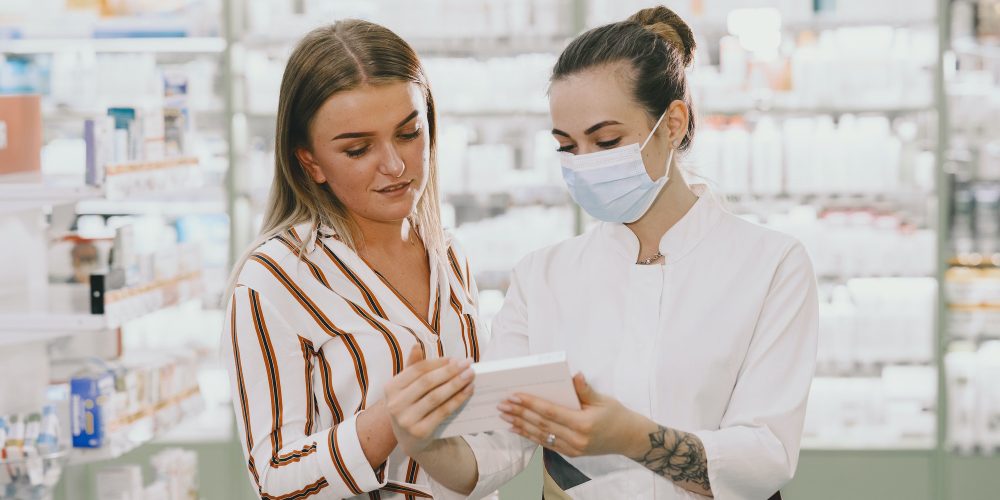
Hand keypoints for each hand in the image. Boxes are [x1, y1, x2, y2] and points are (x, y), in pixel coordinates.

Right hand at [384, 346, 474, 455]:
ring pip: (436, 397)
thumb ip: (413, 367)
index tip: (455, 358)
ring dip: (456, 384)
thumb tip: (416, 345)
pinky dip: (457, 399)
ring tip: (470, 375)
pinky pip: (443, 411)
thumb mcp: (407, 388)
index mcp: (391, 388)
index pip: (417, 370)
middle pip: (427, 382)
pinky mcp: (420, 432)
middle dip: (450, 371)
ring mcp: (406, 420)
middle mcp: (395, 404)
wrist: (410, 440)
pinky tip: (468, 390)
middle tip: (468, 363)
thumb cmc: (411, 407)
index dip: (437, 363)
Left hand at [499, 373, 645, 457]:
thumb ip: (585, 389)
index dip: (531, 404)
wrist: (628, 438)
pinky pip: (546, 443)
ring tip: (505, 415)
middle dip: (520, 414)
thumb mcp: (603, 399)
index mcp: (583, 423)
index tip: (515, 396)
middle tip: (503, 404)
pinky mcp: (570, 453)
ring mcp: (572, 449)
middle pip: (542, 425)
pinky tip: (517, 429)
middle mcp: (576, 439)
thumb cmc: (616, 415)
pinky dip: (530, 435)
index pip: (551, 412)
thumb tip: (575, 374)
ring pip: (541, 436)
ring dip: (520, 425)